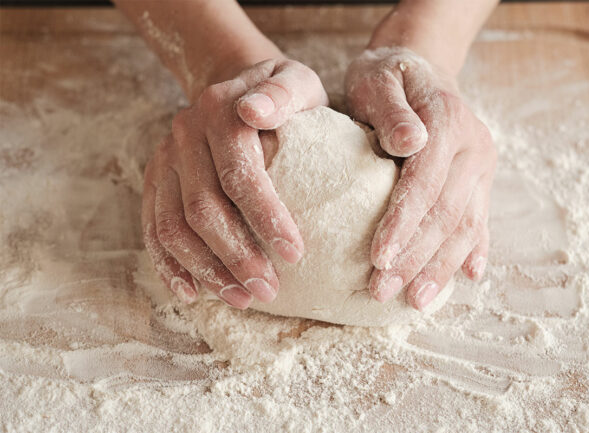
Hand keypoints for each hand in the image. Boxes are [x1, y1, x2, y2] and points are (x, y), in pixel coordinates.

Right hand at [142, 58, 327, 307]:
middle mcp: (184, 136)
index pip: (239, 175)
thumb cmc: (277, 94)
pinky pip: (153, 228)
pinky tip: (192, 292)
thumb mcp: (295, 81)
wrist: (233, 84)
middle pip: (202, 208)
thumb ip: (284, 95)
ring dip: (206, 269)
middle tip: (269, 290)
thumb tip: (254, 111)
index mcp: (219, 113)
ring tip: (241, 299)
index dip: (266, 217)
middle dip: (236, 255)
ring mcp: (164, 160)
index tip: (295, 254)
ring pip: (174, 226)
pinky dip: (170, 265)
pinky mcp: (155, 179)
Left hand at [345, 47, 495, 309]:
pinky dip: (473, 250)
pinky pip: (480, 220)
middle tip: (382, 290)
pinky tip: (467, 277)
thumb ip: (392, 111)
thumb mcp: (378, 80)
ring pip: (466, 225)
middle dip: (415, 257)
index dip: (403, 223)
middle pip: (447, 212)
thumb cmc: (387, 76)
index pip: (425, 182)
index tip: (378, 259)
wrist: (420, 66)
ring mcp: (481, 167)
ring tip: (416, 300)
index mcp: (448, 120)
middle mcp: (473, 147)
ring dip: (441, 266)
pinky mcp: (479, 180)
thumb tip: (408, 143)